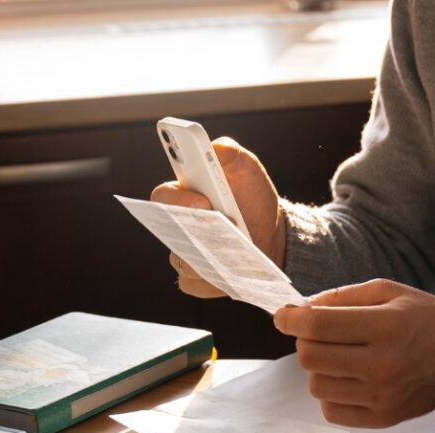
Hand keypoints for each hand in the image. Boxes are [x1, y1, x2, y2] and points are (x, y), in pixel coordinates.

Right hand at [150, 137, 285, 297]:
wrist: (271, 234)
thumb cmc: (252, 197)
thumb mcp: (248, 169)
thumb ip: (230, 152)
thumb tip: (215, 147)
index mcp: (183, 194)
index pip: (163, 196)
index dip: (178, 199)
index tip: (204, 201)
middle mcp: (176, 225)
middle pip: (168, 233)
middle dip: (192, 231)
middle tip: (220, 230)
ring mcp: (184, 253)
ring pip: (182, 260)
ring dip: (206, 257)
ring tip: (232, 255)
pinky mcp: (196, 279)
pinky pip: (195, 283)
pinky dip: (213, 281)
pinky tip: (232, 274)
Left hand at [273, 279, 434, 427]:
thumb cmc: (426, 319)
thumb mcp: (389, 291)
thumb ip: (342, 297)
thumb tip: (300, 309)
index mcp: (386, 327)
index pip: (318, 327)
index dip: (290, 320)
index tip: (283, 316)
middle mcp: (383, 365)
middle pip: (310, 358)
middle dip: (304, 341)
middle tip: (318, 333)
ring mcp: (383, 397)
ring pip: (316, 385)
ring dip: (318, 368)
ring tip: (339, 356)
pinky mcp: (383, 418)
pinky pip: (331, 411)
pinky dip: (331, 393)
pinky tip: (348, 378)